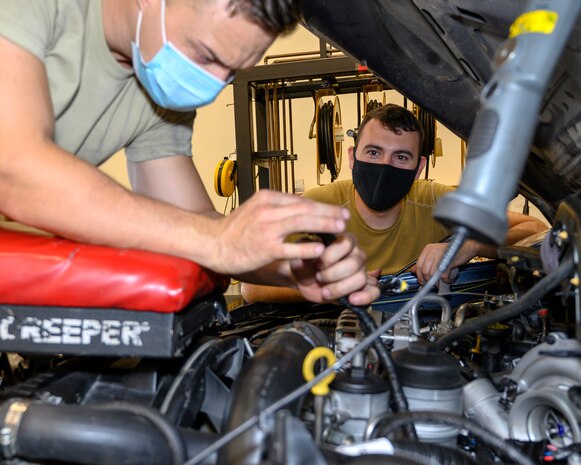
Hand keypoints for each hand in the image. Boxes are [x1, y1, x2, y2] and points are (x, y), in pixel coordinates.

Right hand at [207, 190, 350, 274]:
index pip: (301, 200)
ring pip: (301, 222)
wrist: (212, 243)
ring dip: (323, 224)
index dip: (322, 206)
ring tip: (339, 228)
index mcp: (267, 198)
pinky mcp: (264, 247)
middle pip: (305, 208)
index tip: (336, 211)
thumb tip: (301, 208)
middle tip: (345, 217)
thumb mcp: (256, 209)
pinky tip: (319, 249)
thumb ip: (277, 208)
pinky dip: (305, 247)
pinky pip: (289, 247)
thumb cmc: (234, 230)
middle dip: (328, 213)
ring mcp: (265, 228)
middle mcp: (268, 210)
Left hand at [290, 233, 379, 305]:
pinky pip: (374, 291)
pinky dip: (364, 297)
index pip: (346, 243)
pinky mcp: (362, 288)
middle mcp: (356, 254)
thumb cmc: (303, 264)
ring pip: (361, 279)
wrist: (303, 281)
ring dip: (340, 288)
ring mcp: (361, 271)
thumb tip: (312, 250)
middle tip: (319, 277)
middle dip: (332, 274)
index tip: (317, 264)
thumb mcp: (299, 254)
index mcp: (344, 240)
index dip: (330, 256)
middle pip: (354, 264)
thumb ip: (304, 250)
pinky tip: (351, 300)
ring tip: (325, 291)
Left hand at [413, 240, 480, 284]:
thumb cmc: (452, 251)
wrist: (467, 247)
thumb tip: (414, 270)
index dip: (419, 276)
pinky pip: (443, 275)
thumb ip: (425, 262)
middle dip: (427, 281)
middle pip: (424, 270)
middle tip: (431, 285)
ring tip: (440, 284)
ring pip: (432, 274)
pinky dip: (445, 280)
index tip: (422, 281)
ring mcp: (440, 255)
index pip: (418, 265)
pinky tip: (448, 280)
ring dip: (436, 282)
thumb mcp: (436, 255)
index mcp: (428, 249)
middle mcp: (432, 250)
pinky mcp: (448, 260)